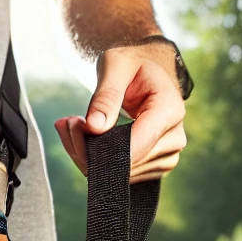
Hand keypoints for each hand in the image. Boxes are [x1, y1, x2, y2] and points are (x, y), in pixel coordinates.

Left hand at [55, 43, 186, 183]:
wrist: (145, 74)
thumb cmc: (132, 65)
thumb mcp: (115, 66)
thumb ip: (106, 96)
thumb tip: (94, 128)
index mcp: (170, 110)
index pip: (137, 144)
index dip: (102, 145)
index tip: (75, 125)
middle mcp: (174, 138)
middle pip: (127, 162)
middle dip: (89, 148)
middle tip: (67, 122)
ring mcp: (166, 157)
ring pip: (121, 174)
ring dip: (89, 156)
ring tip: (74, 126)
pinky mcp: (154, 167)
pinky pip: (121, 175)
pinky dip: (97, 161)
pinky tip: (85, 140)